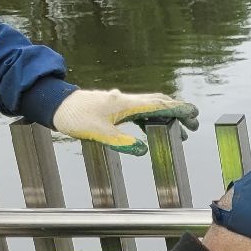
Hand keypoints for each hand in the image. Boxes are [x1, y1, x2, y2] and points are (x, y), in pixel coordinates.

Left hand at [52, 89, 199, 155]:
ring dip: (168, 116)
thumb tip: (142, 149)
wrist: (56, 105)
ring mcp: (122, 103)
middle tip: (194, 125)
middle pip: (159, 104)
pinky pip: (141, 110)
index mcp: (126, 105)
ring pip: (151, 107)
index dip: (178, 109)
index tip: (194, 114)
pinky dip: (153, 117)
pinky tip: (155, 128)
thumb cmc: (75, 117)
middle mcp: (127, 101)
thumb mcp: (98, 133)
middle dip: (179, 113)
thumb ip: (122, 142)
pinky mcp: (116, 107)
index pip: (158, 105)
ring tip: (181, 130)